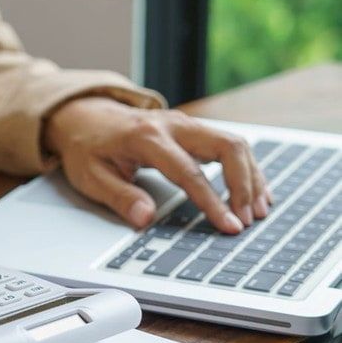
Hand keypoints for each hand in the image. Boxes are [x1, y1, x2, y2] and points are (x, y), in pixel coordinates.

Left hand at [44, 97, 269, 233]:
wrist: (84, 116)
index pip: (188, 173)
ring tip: (258, 210)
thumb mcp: (90, 176)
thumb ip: (119, 197)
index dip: (212, 202)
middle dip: (244, 185)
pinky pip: (228, 145)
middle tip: (248, 219)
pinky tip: (253, 191)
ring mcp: (185, 124)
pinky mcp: (192, 129)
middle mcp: (173, 125)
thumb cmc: (86, 148)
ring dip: (251, 176)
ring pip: (234, 143)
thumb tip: (145, 219)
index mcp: (146, 137)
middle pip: (226, 147)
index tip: (228, 226)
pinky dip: (245, 168)